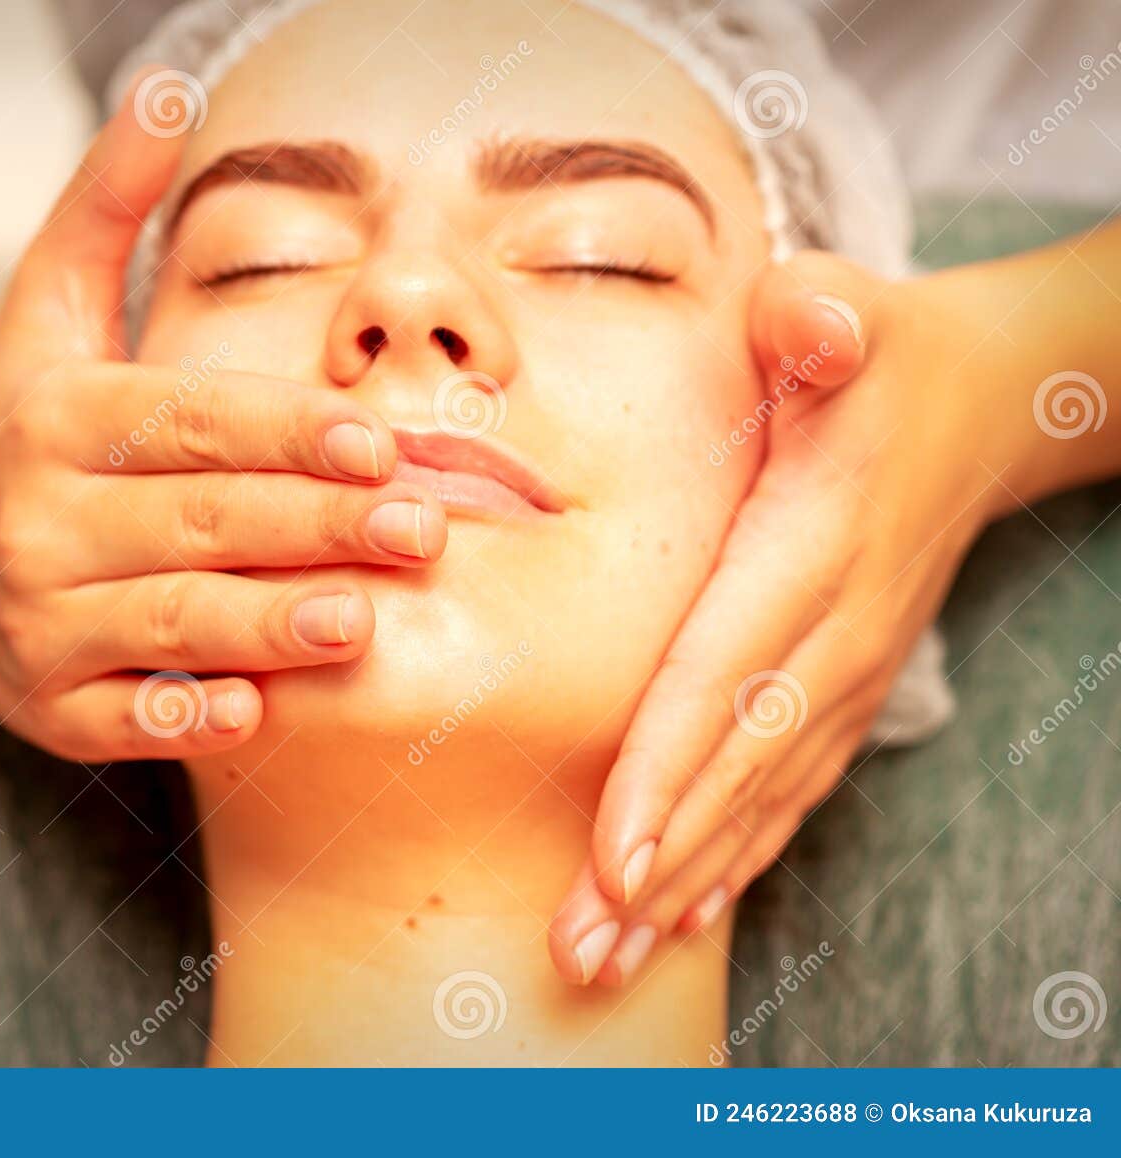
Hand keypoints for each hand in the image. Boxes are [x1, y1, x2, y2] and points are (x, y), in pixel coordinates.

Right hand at [0, 76, 445, 761]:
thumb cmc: (9, 413)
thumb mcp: (45, 300)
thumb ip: (109, 201)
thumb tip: (170, 87)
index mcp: (57, 416)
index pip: (187, 420)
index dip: (282, 432)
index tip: (377, 441)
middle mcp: (39, 519)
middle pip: (196, 520)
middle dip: (312, 525)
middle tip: (420, 529)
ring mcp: (37, 618)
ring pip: (168, 621)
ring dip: (264, 622)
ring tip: (361, 619)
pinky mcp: (45, 702)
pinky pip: (121, 718)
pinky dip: (184, 718)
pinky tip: (259, 713)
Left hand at [549, 251, 1008, 985]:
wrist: (983, 405)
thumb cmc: (880, 354)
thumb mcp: (852, 314)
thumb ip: (823, 321)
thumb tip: (805, 320)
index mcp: (813, 546)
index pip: (727, 672)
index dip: (673, 766)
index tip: (617, 856)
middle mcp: (832, 633)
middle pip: (733, 768)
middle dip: (654, 865)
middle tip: (579, 953)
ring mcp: (844, 674)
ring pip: (758, 800)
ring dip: (680, 886)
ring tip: (602, 964)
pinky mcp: (842, 690)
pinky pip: (787, 791)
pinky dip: (734, 857)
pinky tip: (680, 916)